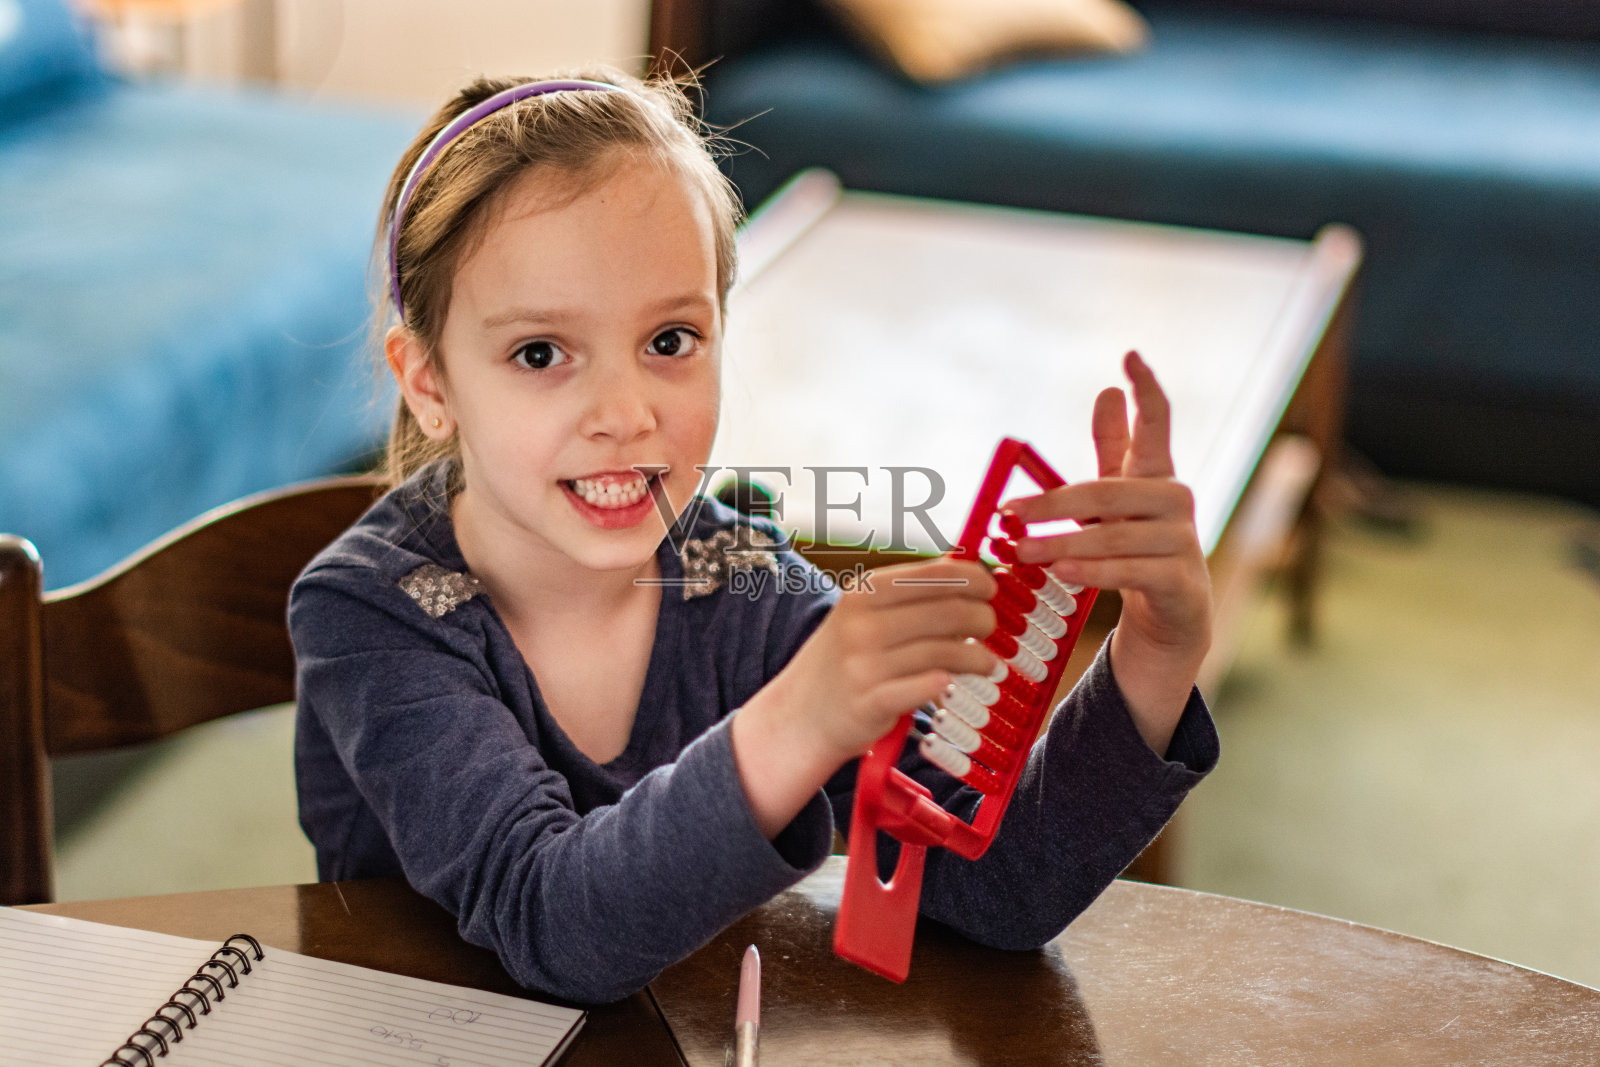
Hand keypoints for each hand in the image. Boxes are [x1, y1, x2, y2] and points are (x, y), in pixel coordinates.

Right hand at [732, 557, 998, 836]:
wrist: (800, 714)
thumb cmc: (844, 660)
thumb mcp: (864, 614)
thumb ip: (910, 591)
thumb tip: (966, 566)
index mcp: (864, 592)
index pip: (935, 575)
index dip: (974, 579)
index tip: (991, 588)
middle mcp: (863, 624)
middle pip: (948, 612)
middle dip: (982, 618)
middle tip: (991, 628)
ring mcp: (866, 664)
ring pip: (946, 652)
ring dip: (978, 657)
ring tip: (987, 663)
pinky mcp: (872, 702)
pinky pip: (929, 687)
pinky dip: (949, 683)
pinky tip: (956, 683)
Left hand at [1005, 351, 1211, 754]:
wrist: (1172, 620)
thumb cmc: (1137, 548)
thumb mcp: (1119, 500)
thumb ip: (1114, 448)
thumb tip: (1107, 391)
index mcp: (1157, 476)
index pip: (1158, 424)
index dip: (1146, 389)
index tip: (1130, 354)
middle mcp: (1176, 503)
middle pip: (1108, 494)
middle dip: (1052, 505)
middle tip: (1009, 514)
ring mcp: (1182, 543)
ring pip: (1113, 537)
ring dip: (1061, 546)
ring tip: (1020, 552)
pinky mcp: (1180, 582)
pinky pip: (1130, 572)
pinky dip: (1093, 572)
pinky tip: (1061, 573)